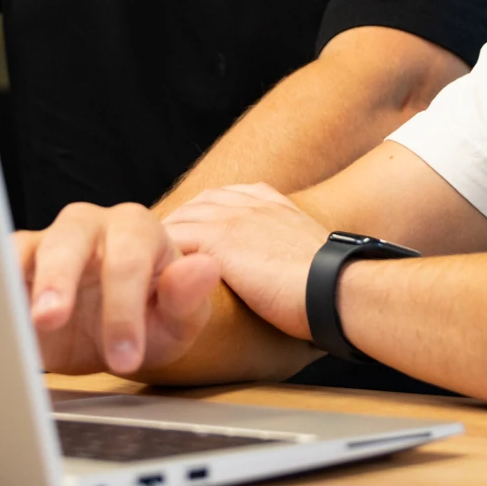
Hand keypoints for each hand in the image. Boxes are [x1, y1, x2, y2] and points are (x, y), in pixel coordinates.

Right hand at [14, 202, 219, 377]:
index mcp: (139, 231)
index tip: (124, 358)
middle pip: (72, 237)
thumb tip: (201, 269)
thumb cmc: (152, 320)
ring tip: (21, 319)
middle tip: (52, 319)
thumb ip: (189, 298)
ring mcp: (50, 239)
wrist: (114, 335)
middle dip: (60, 278)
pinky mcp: (17, 262)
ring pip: (29, 246)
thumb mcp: (179, 322)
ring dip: (22, 281)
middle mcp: (92, 225)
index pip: (129, 259)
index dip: (124, 308)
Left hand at [162, 185, 332, 339]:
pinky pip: (174, 242)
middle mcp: (252, 203)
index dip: (205, 216)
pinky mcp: (220, 240)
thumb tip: (289, 272)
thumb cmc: (334, 286)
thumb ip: (288, 251)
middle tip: (160, 251)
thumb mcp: (311, 255)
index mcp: (273, 203)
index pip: (225, 197)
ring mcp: (234, 218)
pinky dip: (160, 258)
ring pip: (181, 220)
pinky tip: (152, 277)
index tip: (193, 233)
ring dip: (164, 242)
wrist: (339, 288)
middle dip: (179, 224)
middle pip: (198, 204)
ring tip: (148, 266)